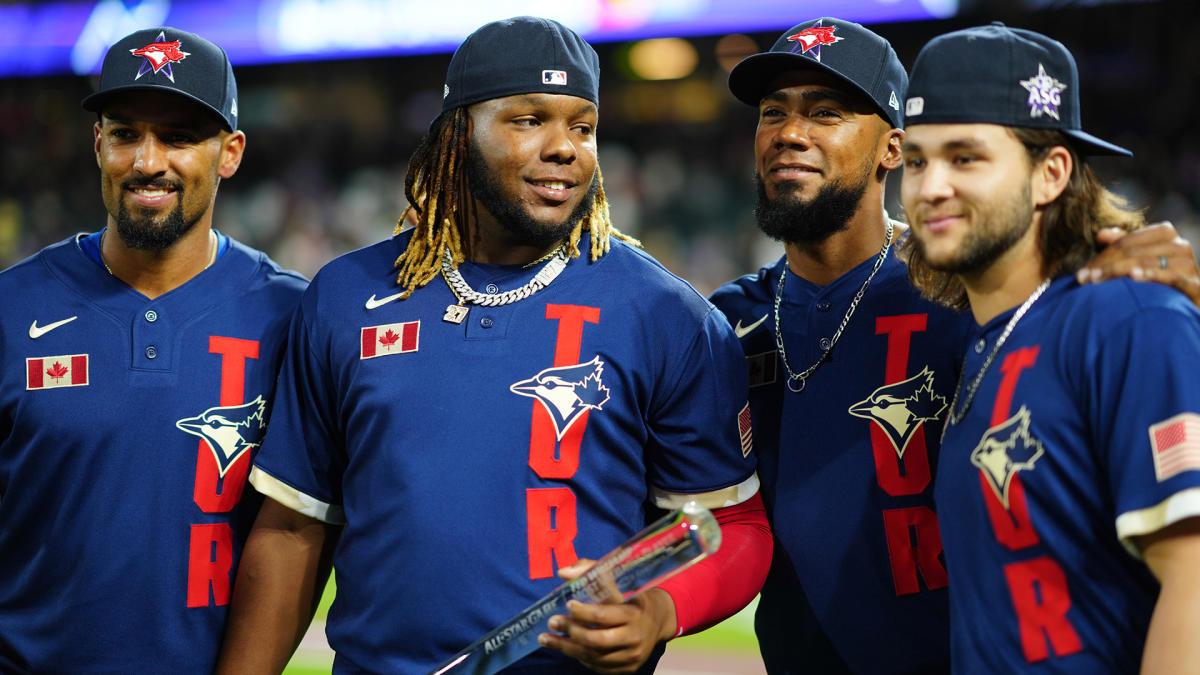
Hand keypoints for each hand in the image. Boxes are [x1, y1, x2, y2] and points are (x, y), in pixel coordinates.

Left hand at [537, 559, 676, 673]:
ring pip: (593, 657)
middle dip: (570, 631)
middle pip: (595, 640)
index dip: (581, 612)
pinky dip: (581, 658)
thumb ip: (590, 570)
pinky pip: (599, 667)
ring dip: (566, 648)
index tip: (568, 604)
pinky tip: (568, 647)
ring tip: (547, 638)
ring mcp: (631, 656)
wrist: (658, 619)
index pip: (602, 616)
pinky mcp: (628, 668)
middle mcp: (634, 637)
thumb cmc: (631, 595)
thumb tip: (562, 573)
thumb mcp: (618, 578)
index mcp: (633, 613)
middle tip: (552, 622)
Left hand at [1077, 221, 1199, 306]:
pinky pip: (1173, 277)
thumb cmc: (1157, 281)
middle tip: (1083, 279)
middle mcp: (1179, 246)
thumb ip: (1123, 244)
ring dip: (1119, 272)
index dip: (1102, 256)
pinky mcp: (1196, 285)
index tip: (1082, 272)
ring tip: (1097, 281)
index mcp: (1164, 234)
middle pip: (1134, 252)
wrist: (1187, 304)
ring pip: (1148, 262)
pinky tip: (1134, 277)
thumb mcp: (1138, 259)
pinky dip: (1153, 274)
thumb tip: (1101, 233)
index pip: (1126, 242)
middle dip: (1106, 266)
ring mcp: (1189, 265)